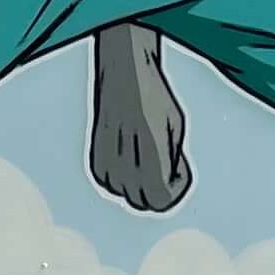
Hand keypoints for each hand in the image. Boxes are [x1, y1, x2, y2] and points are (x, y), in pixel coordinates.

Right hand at [88, 25, 190, 213]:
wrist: (124, 73)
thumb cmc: (154, 97)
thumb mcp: (176, 128)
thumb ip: (172, 161)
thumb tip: (167, 181)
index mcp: (149, 154)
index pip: (161, 199)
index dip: (176, 190)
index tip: (179, 170)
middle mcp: (123, 162)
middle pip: (144, 202)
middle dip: (160, 189)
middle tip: (167, 164)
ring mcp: (105, 163)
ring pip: (127, 195)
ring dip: (141, 185)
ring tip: (149, 156)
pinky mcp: (94, 161)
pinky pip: (111, 186)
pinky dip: (123, 180)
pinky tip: (132, 158)